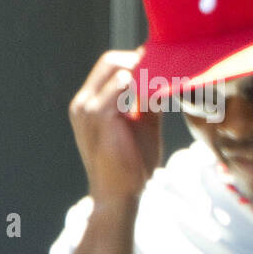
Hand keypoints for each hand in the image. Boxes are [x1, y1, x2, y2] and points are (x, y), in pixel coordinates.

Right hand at [68, 50, 161, 201]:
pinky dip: (139, 83)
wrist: (119, 194)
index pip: (110, 66)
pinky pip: (118, 89)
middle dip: (139, 59)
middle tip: (168, 64)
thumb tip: (164, 81)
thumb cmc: (131, 164)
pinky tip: (159, 86)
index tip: (164, 61)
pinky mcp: (98, 118)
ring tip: (168, 73)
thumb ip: (148, 103)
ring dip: (143, 69)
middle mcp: (84, 101)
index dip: (136, 60)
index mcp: (91, 102)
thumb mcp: (143, 126)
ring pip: (115, 70)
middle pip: (110, 61)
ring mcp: (87, 108)